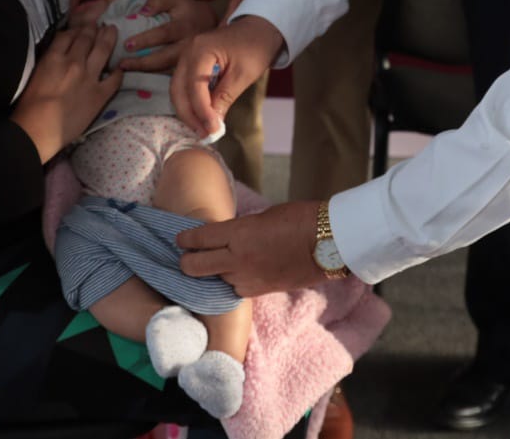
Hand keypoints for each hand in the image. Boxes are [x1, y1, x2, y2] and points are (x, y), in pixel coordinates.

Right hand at [9, 24, 121, 161]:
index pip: (68, 34)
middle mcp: (74, 62)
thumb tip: (55, 55)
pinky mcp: (100, 94)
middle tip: (100, 24)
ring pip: (103, 50)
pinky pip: (115, 79)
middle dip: (94, 28)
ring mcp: (89, 77)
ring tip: (112, 30)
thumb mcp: (33, 74)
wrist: (38, 129)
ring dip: (108, 38)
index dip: (76, 28)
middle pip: (87, 37)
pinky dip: (119, 71)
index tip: (81, 27)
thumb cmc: (27, 107)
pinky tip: (121, 67)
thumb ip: (47, 61)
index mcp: (54, 57)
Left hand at [118, 0, 218, 71]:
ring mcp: (189, 60)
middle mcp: (188, 46)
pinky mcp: (189, 68)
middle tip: (122, 64)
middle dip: (142, 63)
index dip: (145, 40)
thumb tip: (142, 11)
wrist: (216, 27)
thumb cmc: (190, 12)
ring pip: (167, 70)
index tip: (127, 45)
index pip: (164, 34)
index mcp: (184, 27)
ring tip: (125, 70)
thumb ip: (158, 1)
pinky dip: (155, 78)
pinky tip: (140, 77)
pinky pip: (172, 76)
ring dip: (145, 72)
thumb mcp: (176, 0)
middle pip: (164, 57)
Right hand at [169, 16, 284, 137]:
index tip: (212, 131)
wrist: (259, 28)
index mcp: (200, 50)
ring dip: (188, 111)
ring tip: (203, 129)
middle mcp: (188, 52)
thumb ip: (224, 97)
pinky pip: (184, 86)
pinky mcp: (192, 63)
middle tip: (205, 134)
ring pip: (178, 90)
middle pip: (178, 90)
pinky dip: (190, 102)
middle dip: (189, 115)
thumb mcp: (243, 74)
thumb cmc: (254, 47)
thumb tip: (213, 124)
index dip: (201, 112)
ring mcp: (187, 56)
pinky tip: (202, 116)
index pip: (194, 88)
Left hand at [177, 200, 326, 295]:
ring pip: (216, 281)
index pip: (200, 239)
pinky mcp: (262, 291)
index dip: (186, 239)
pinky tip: (232, 277)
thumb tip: (230, 236)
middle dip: (187, 262)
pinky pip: (236, 290)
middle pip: (197, 267)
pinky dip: (231, 283)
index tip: (179, 239)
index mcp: (238, 234)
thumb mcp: (264, 217)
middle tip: (185, 257)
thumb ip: (242, 229)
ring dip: (212, 275)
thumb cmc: (301, 219)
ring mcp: (249, 278)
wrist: (330, 243)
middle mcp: (238, 259)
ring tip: (210, 268)